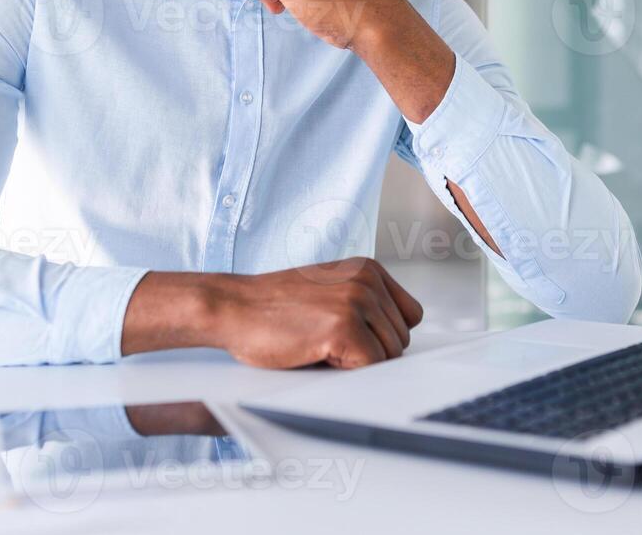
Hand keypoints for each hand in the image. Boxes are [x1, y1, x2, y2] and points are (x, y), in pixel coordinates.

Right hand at [207, 258, 423, 368]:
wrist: (231, 306)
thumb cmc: (273, 308)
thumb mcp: (329, 291)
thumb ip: (364, 304)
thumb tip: (397, 344)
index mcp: (368, 269)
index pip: (410, 316)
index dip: (384, 335)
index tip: (355, 339)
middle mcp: (368, 280)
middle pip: (400, 340)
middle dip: (369, 351)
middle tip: (326, 341)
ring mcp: (357, 302)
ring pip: (389, 355)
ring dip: (355, 361)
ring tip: (319, 344)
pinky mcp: (344, 327)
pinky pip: (370, 367)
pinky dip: (345, 371)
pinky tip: (316, 353)